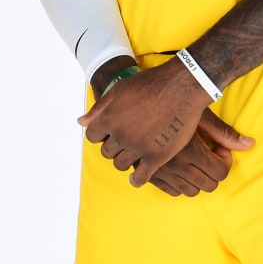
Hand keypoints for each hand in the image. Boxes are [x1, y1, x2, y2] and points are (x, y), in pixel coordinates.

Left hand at [77, 59, 215, 186]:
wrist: (182, 87)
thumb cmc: (150, 84)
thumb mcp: (119, 90)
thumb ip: (99, 109)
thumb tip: (80, 122)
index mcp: (108, 118)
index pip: (93, 137)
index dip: (100, 134)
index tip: (109, 133)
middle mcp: (120, 135)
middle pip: (106, 152)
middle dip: (112, 147)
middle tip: (124, 142)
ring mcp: (138, 147)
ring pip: (120, 164)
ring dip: (124, 160)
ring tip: (132, 155)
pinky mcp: (157, 156)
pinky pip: (141, 176)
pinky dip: (136, 179)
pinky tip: (136, 178)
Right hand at [145, 111, 253, 196]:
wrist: (138, 101)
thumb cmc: (173, 104)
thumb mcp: (200, 115)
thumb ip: (224, 134)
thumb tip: (249, 145)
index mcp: (189, 151)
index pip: (220, 173)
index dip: (224, 161)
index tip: (218, 148)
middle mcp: (175, 164)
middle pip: (208, 185)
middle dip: (214, 171)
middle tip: (209, 154)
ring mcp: (161, 171)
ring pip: (191, 191)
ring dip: (198, 179)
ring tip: (195, 161)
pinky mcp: (148, 173)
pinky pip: (172, 191)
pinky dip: (180, 184)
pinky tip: (179, 167)